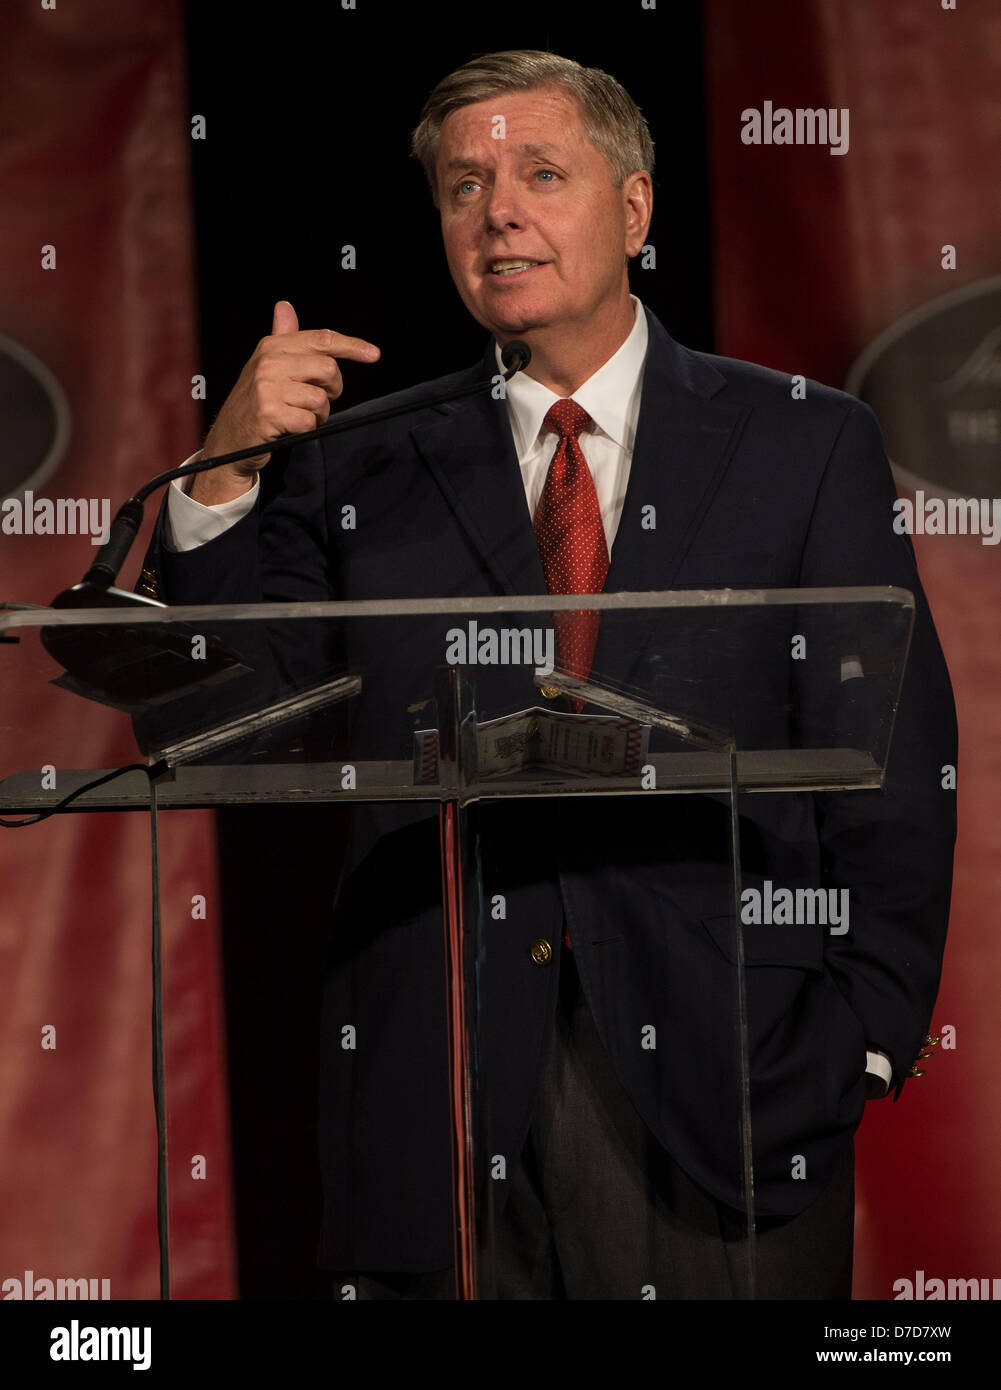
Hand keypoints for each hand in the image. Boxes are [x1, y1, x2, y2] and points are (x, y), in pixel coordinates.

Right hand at [190, 300, 379, 503]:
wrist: (229, 439)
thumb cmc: (255, 402)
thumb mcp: (266, 365)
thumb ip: (282, 337)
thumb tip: (285, 306)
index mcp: (272, 346)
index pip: (321, 340)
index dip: (352, 346)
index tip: (373, 354)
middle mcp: (268, 363)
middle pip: (328, 369)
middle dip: (332, 390)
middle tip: (318, 400)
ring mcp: (266, 388)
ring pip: (320, 399)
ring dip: (318, 414)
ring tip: (299, 415)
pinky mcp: (269, 413)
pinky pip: (309, 421)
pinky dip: (307, 429)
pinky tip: (290, 427)